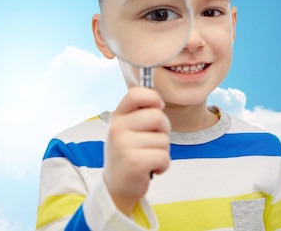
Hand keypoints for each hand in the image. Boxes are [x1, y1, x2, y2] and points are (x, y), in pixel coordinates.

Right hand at [103, 86, 170, 214]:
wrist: (116, 186)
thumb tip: (158, 100)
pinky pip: (164, 156)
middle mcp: (117, 128)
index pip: (136, 94)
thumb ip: (139, 114)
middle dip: (164, 131)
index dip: (153, 97)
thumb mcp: (126, 130)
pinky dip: (163, 165)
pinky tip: (151, 169)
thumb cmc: (128, 154)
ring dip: (162, 151)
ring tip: (147, 158)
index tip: (158, 108)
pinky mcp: (134, 162)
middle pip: (158, 116)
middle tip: (152, 142)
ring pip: (163, 139)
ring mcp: (123, 145)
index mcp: (117, 117)